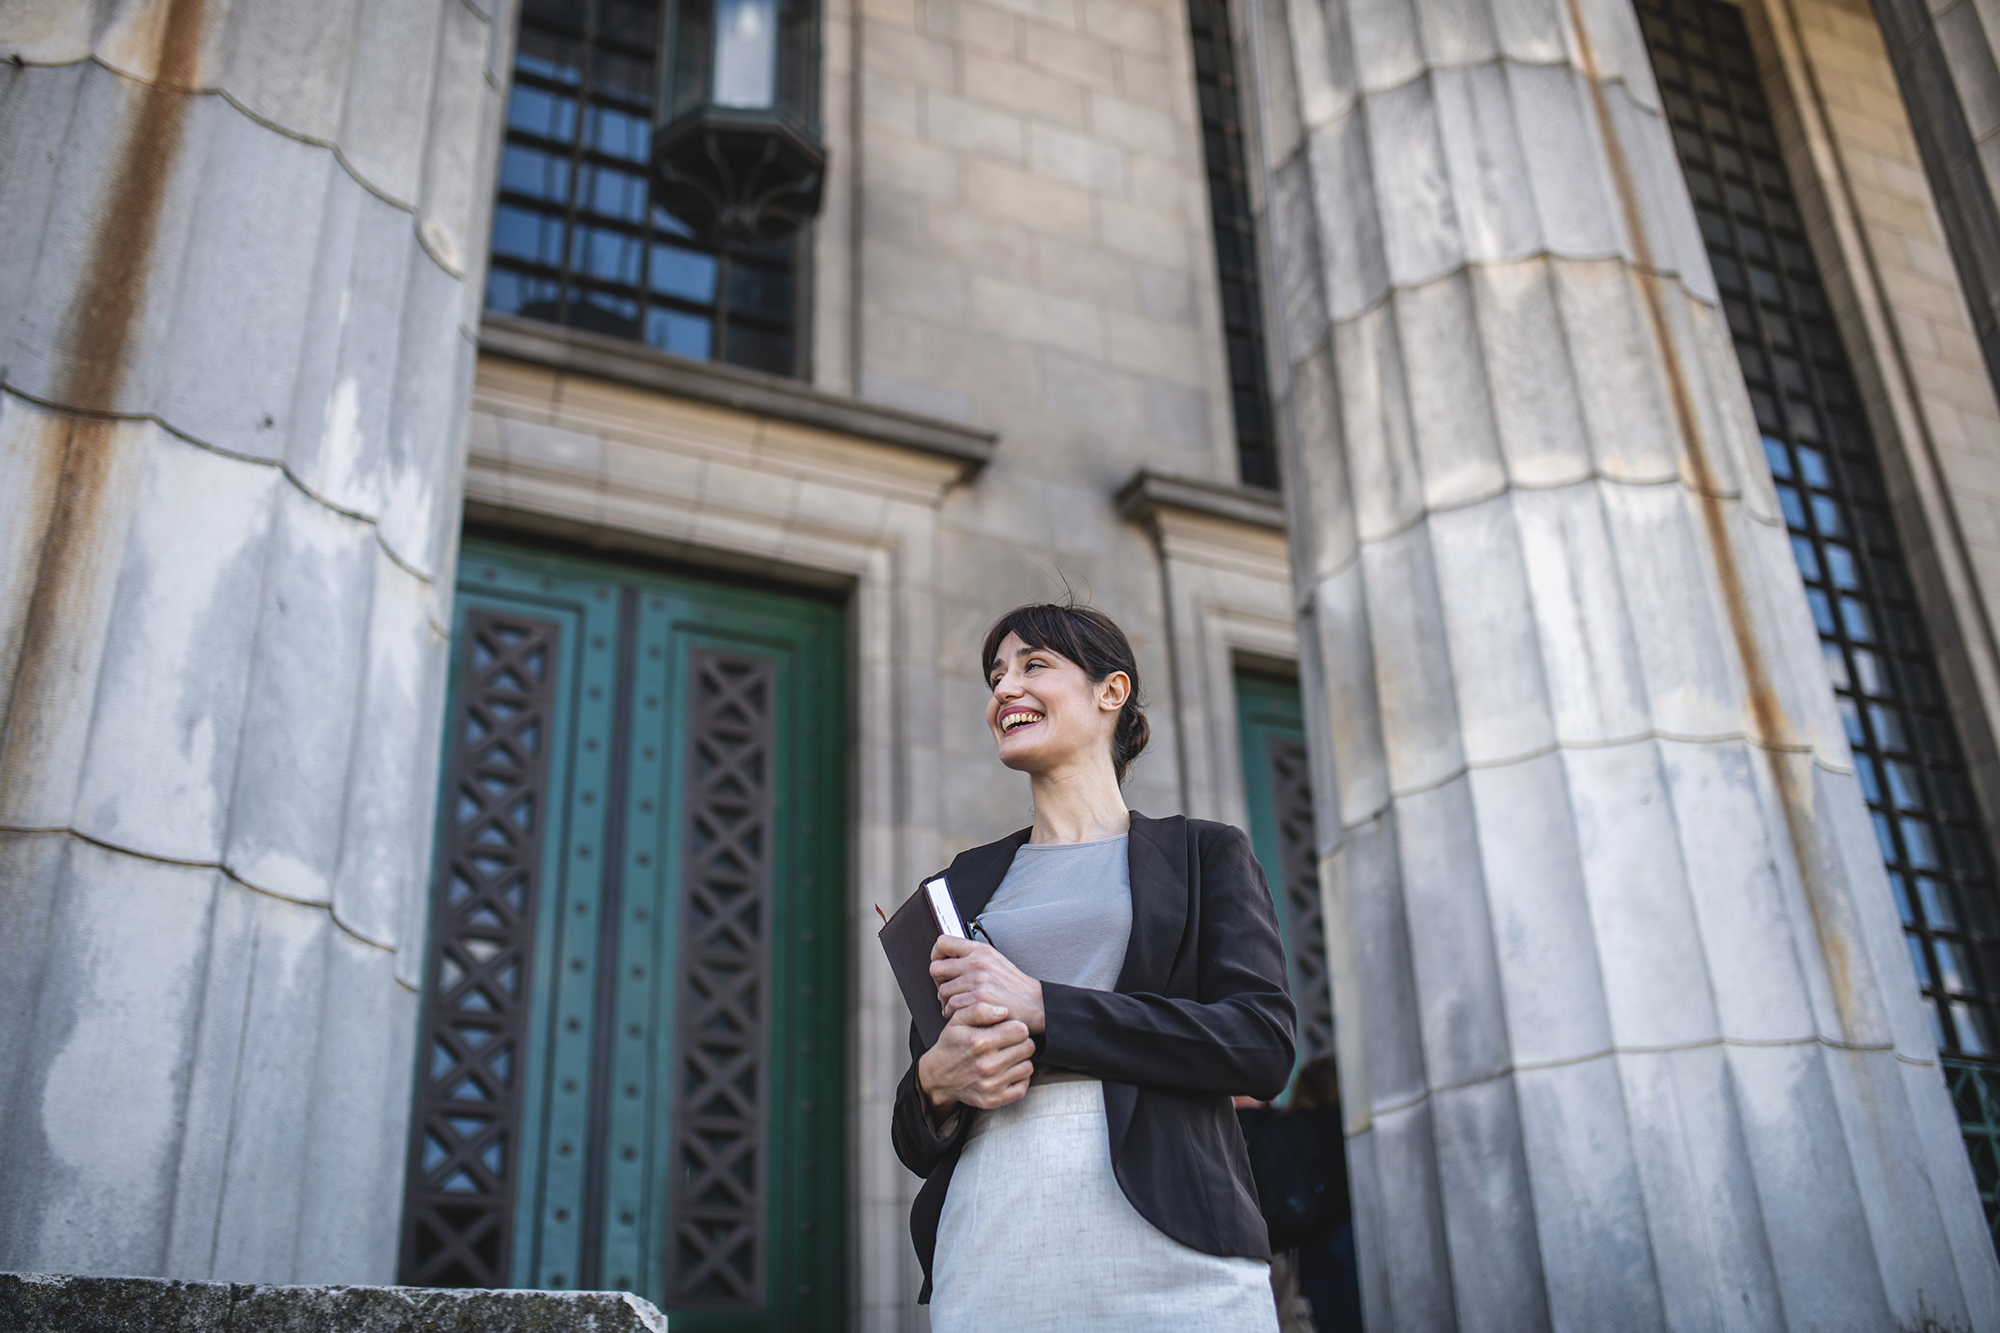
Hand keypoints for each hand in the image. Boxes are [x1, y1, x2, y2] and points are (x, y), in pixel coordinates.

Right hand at [916, 1003, 1034, 1114]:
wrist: (936, 1077)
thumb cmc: (950, 1046)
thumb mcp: (958, 1020)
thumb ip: (980, 1010)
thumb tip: (1003, 1011)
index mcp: (980, 1042)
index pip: (1021, 1030)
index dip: (1017, 1027)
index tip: (1010, 1029)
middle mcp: (987, 1065)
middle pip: (1028, 1048)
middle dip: (1021, 1042)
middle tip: (1010, 1043)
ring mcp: (991, 1085)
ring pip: (1028, 1067)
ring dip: (1021, 1061)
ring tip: (1008, 1057)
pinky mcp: (993, 1100)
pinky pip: (1022, 1088)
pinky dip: (1019, 1080)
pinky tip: (1009, 1072)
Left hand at [931, 936, 1046, 1035]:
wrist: (1035, 1005)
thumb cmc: (1015, 988)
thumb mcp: (996, 962)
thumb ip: (973, 958)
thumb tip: (949, 962)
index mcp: (980, 950)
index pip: (943, 942)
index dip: (936, 955)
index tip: (941, 966)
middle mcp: (977, 962)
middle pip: (936, 969)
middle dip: (940, 983)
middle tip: (951, 991)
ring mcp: (977, 981)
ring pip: (943, 992)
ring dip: (948, 1002)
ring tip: (962, 1006)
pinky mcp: (978, 999)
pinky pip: (952, 1007)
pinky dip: (956, 1014)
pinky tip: (968, 1014)